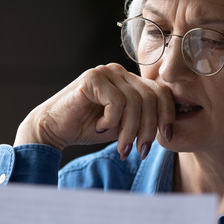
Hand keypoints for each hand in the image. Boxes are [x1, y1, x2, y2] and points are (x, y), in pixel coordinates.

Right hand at [14, 63, 174, 158]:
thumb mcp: (124, 126)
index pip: (161, 92)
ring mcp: (105, 72)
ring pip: (135, 102)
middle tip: (139, 150)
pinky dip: (111, 121)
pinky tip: (99, 127)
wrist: (53, 130)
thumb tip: (170, 130)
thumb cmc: (88, 128)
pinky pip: (116, 102)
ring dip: (130, 130)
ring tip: (121, 146)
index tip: (166, 138)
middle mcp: (119, 72)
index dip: (167, 115)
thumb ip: (144, 121)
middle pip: (151, 97)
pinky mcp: (91, 79)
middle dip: (148, 129)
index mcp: (130, 80)